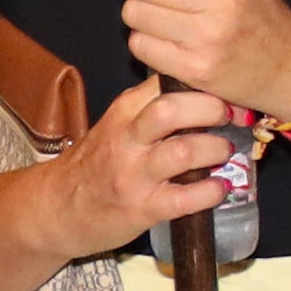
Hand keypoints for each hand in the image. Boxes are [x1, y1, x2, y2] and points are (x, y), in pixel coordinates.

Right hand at [36, 75, 243, 251]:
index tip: (229, 87)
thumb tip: (208, 90)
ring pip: (182, 151)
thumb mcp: (119, 125)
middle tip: (234, 117)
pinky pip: (183, 198)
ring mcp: (133, 175)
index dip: (203, 82)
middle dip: (211, 109)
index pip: (165, 81)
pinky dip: (210, 192)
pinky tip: (219, 188)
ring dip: (215, 150)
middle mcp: (127, 138)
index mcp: (125, 111)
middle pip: (172, 109)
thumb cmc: (98, 163)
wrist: (56, 208)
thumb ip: (153, 107)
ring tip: (226, 152)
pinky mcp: (141, 209)